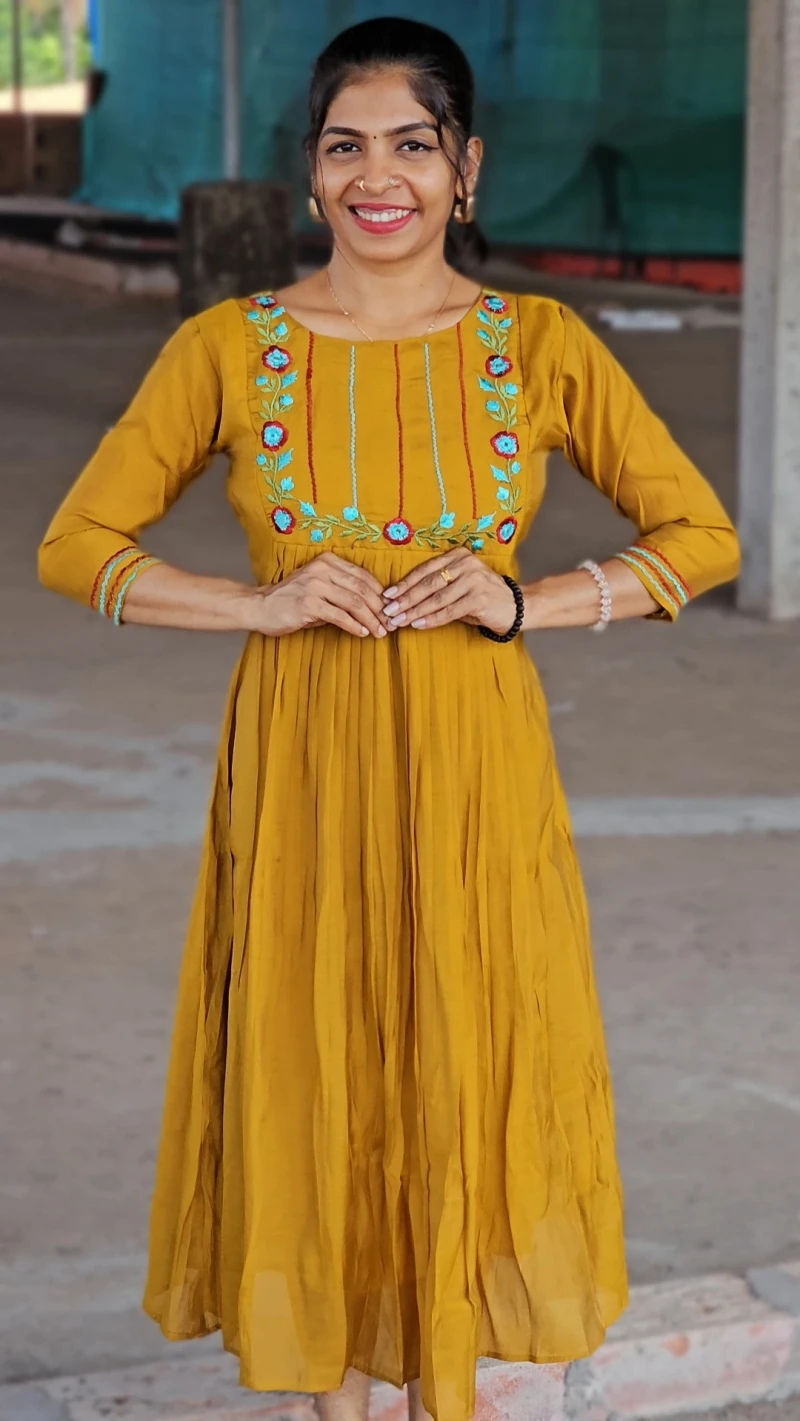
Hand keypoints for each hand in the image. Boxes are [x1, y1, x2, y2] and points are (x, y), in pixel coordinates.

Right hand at [241, 552, 388, 637]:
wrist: (261, 606)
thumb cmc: (293, 599)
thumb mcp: (319, 587)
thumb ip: (343, 591)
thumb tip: (373, 607)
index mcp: (328, 561)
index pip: (363, 576)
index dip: (380, 594)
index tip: (390, 609)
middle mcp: (323, 569)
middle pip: (361, 589)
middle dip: (379, 609)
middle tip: (390, 624)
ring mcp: (315, 585)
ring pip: (354, 603)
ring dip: (370, 619)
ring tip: (380, 632)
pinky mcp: (309, 603)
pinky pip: (339, 616)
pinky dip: (354, 626)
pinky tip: (362, 633)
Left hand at [382, 547, 517, 634]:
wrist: (515, 607)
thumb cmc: (481, 597)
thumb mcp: (459, 586)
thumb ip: (436, 587)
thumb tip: (402, 599)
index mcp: (458, 556)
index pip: (425, 570)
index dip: (404, 584)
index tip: (387, 596)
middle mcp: (465, 564)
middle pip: (428, 584)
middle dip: (405, 599)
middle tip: (388, 611)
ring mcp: (473, 580)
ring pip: (436, 598)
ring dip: (414, 611)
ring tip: (399, 621)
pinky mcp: (479, 598)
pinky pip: (449, 611)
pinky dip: (431, 619)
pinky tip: (418, 625)